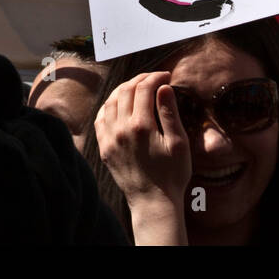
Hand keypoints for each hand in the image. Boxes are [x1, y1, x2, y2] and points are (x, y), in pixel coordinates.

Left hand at [95, 71, 191, 243]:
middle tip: (155, 78)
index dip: (156, 77)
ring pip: (110, 101)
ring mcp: (109, 139)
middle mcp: (121, 129)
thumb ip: (170, 113)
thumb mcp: (179, 143)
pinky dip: (108, 106)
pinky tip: (118, 104)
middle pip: (125, 90)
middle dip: (141, 79)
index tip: (167, 76)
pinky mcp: (104, 148)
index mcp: (142, 125)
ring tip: (138, 87)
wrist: (153, 202)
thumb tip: (163, 87)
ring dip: (123, 89)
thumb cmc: (172, 174)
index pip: (145, 88)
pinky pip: (100, 119)